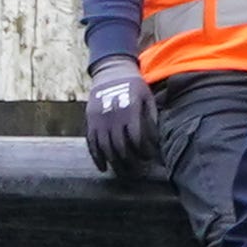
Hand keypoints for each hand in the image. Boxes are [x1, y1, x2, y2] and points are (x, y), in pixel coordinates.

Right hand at [84, 57, 152, 178]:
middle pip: (120, 147)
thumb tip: (156, 138)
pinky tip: (102, 168)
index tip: (149, 159)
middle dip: (129, 161)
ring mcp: (99, 121)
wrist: (111, 73)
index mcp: (129, 110)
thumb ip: (150, 116)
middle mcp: (112, 117)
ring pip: (105, 148)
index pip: (136, 137)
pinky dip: (96, 158)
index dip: (143, 151)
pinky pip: (91, 145)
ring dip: (114, 163)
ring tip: (122, 173)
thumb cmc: (133, 84)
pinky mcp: (90, 123)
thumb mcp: (146, 95)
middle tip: (137, 171)